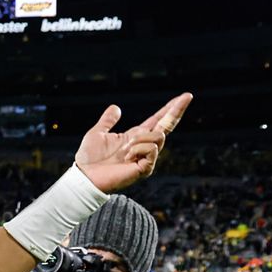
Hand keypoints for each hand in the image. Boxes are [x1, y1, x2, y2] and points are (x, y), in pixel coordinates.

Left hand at [74, 92, 191, 192]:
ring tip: (124, 149)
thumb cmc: (89, 158)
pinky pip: (152, 150)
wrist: (84, 176)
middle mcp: (144, 146)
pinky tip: (126, 156)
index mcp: (135, 137)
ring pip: (158, 137)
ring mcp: (146, 158)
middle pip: (167, 126)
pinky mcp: (145, 169)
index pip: (158, 121)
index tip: (186, 96)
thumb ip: (107, 121)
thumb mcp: (97, 133)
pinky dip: (138, 148)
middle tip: (187, 96)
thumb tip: (116, 107)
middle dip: (177, 110)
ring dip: (140, 138)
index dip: (171, 109)